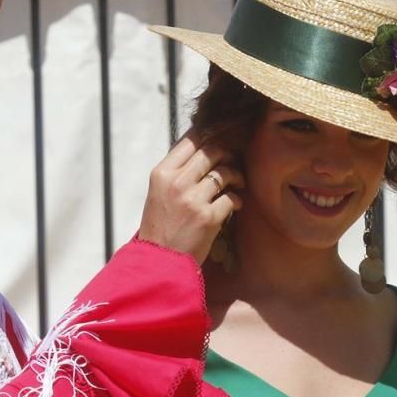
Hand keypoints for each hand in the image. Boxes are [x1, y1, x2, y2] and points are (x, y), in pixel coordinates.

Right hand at [138, 129, 242, 262]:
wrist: (159, 261)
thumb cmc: (160, 225)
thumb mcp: (158, 192)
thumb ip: (177, 171)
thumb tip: (203, 148)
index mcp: (162, 173)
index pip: (190, 140)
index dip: (210, 136)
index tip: (220, 142)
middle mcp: (177, 182)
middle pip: (212, 152)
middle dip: (228, 154)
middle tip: (233, 162)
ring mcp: (193, 200)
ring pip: (225, 173)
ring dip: (236, 176)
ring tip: (237, 183)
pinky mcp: (208, 218)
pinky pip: (232, 198)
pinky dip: (237, 200)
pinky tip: (235, 204)